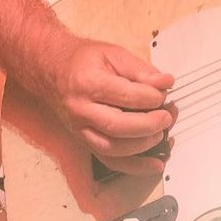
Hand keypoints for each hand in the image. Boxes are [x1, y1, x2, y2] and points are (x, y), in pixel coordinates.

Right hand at [41, 38, 174, 177]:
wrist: (52, 71)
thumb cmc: (83, 61)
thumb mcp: (113, 53)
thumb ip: (140, 69)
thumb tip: (165, 82)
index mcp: (88, 83)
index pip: (126, 96)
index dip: (151, 97)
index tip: (164, 93)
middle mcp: (81, 110)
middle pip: (118, 126)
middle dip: (149, 124)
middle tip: (167, 117)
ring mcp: (81, 129)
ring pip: (113, 148)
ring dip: (143, 145)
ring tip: (162, 133)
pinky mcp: (85, 141)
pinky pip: (109, 160)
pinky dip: (134, 166)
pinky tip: (155, 164)